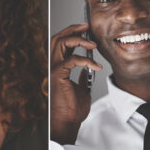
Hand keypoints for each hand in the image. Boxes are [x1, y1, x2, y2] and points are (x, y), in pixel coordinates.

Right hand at [50, 23, 101, 143]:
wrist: (68, 123)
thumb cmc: (72, 110)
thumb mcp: (81, 88)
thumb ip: (83, 77)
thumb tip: (89, 69)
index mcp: (58, 67)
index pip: (62, 43)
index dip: (73, 33)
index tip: (87, 30)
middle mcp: (53, 66)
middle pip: (58, 38)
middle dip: (73, 29)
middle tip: (88, 26)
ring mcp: (53, 69)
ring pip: (61, 43)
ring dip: (79, 40)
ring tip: (93, 44)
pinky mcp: (57, 75)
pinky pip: (72, 60)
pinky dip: (86, 60)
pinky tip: (96, 66)